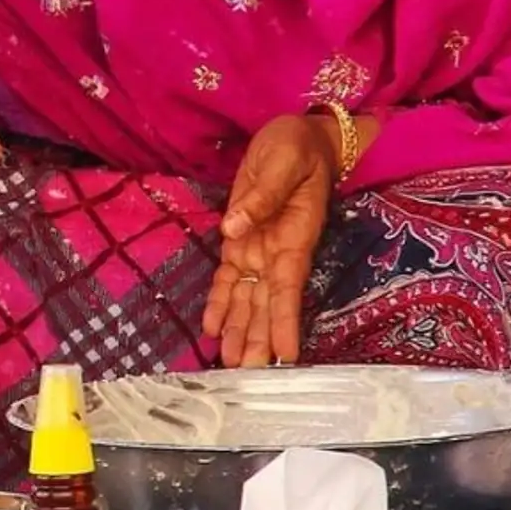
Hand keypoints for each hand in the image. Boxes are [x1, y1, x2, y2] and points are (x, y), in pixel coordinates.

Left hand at [203, 115, 341, 367]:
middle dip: (258, 339)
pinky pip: (230, 278)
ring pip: (248, 298)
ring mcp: (259, 249)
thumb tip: (233, 229)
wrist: (300, 135)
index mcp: (295, 236)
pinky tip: (210, 329)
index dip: (285, 320)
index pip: (289, 286)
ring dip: (239, 330)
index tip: (286, 353)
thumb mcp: (284, 160)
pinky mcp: (241, 241)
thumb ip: (262, 194)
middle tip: (246, 375)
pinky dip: (221, 303)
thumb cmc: (299, 145)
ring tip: (228, 364)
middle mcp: (278, 252)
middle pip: (267, 303)